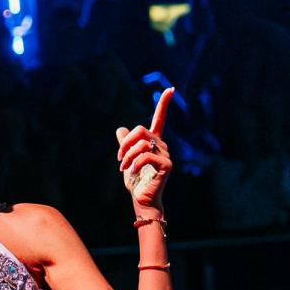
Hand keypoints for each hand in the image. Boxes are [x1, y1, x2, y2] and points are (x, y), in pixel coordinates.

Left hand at [116, 88, 173, 209]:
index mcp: (153, 141)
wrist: (142, 199)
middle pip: (141, 130)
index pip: (159, 119)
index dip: (164, 104)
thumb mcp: (127, 159)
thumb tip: (120, 129)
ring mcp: (166, 154)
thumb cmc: (136, 181)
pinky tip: (131, 172)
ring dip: (128, 156)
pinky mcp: (166, 164)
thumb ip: (125, 144)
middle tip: (119, 158)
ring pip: (141, 143)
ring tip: (124, 168)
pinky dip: (135, 163)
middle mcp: (162, 145)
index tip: (170, 89)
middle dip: (126, 143)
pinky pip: (146, 156)